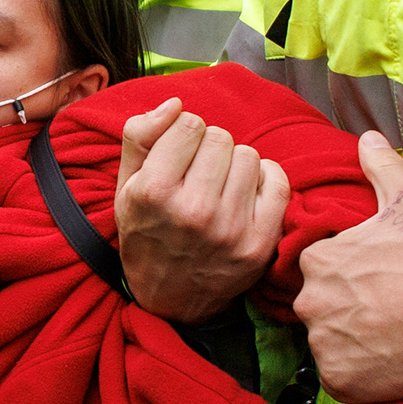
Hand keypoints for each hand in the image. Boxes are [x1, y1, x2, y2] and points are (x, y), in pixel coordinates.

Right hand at [114, 98, 288, 323]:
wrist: (167, 300)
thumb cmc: (146, 234)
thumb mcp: (125, 186)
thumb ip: (139, 136)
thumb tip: (175, 103)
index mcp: (153, 193)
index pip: (190, 123)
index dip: (184, 133)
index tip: (179, 155)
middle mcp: (193, 212)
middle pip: (221, 137)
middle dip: (209, 148)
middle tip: (198, 174)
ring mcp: (230, 230)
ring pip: (249, 156)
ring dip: (234, 165)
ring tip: (219, 187)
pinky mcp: (259, 244)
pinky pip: (277, 181)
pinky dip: (265, 178)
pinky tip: (245, 192)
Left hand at [292, 134, 402, 403]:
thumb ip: (381, 168)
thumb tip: (368, 137)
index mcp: (318, 260)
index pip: (320, 271)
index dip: (350, 277)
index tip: (378, 281)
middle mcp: (311, 302)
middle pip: (321, 308)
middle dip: (346, 310)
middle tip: (386, 310)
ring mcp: (323, 344)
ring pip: (329, 343)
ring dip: (351, 342)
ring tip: (389, 335)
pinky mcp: (339, 379)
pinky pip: (339, 377)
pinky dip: (359, 372)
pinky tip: (386, 359)